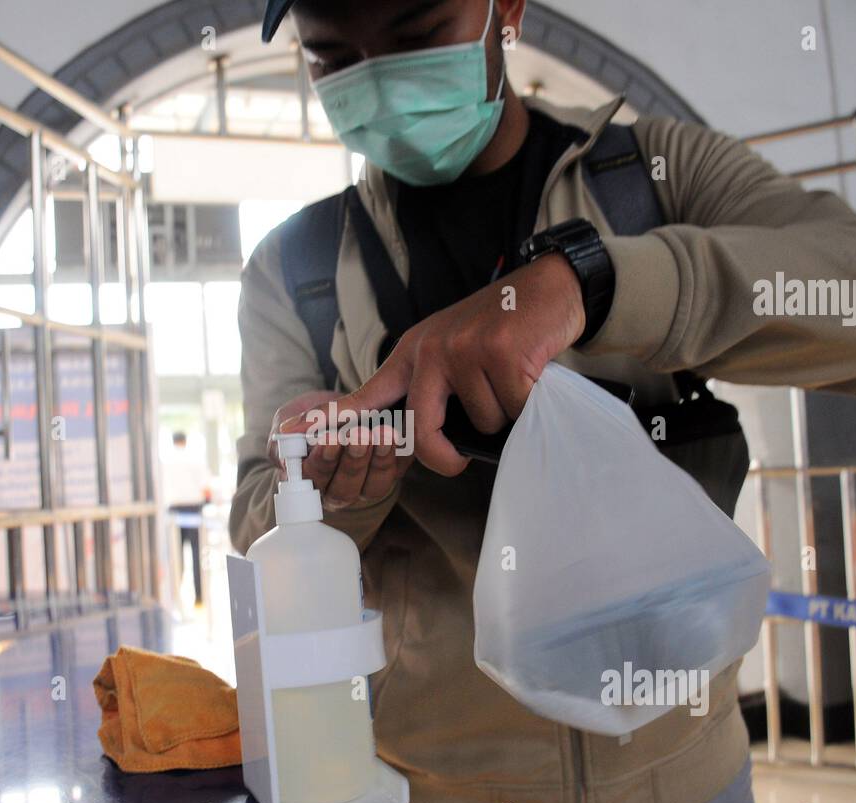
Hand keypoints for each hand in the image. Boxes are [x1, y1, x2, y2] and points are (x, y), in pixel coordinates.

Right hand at [271, 390, 411, 510]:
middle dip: (352, 462)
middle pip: (344, 490)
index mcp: (309, 480)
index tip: (330, 440)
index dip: (322, 463)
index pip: (312, 481)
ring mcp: (366, 484)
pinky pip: (398, 471)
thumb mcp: (296, 416)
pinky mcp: (393, 473)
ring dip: (379, 461)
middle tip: (359, 435)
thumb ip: (290, 429)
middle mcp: (338, 489)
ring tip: (383, 433)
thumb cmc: (315, 417)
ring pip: (373, 486)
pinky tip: (400, 433)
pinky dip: (400, 453)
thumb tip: (285, 435)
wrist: (348, 405)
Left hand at [319, 253, 584, 475]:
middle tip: (457, 463)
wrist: (548, 287)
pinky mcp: (499, 353)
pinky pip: (512, 408)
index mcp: (413, 352)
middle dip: (442, 457)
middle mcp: (431, 349)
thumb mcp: (450, 347)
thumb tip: (418, 440)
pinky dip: (527, 402)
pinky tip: (529, 374)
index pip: (370, 394)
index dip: (342, 423)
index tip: (307, 440)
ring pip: (481, 421)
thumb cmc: (501, 327)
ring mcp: (463, 349)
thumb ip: (429, 385)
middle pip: (421, 428)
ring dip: (503, 413)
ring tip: (511, 380)